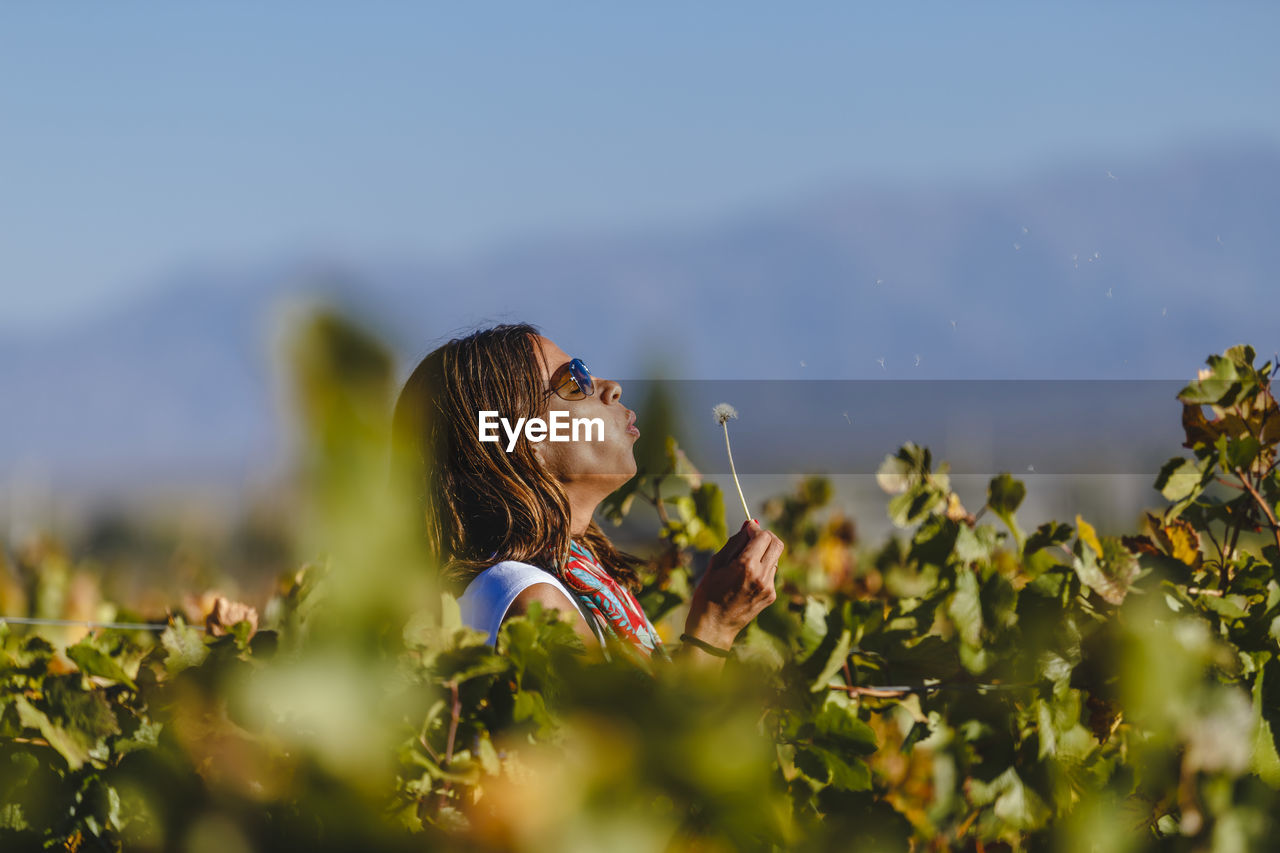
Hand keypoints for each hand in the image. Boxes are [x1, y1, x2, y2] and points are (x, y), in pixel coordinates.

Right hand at [684, 519, 784, 646]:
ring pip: (775, 559)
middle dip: (766, 537)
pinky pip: (771, 574)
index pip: (763, 536)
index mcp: (746, 566)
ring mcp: (769, 588)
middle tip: (752, 539)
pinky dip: (762, 569)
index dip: (755, 529)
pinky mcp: (770, 596)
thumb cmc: (708, 594)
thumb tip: (749, 524)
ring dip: (763, 554)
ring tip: (744, 562)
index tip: (747, 529)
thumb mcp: (716, 563)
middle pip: (777, 544)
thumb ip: (735, 542)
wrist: (713, 628)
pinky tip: (746, 578)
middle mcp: (762, 576)